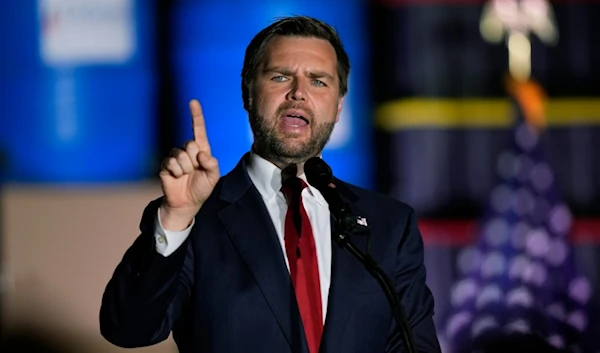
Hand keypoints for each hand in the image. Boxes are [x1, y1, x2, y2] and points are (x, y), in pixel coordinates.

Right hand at [158, 100, 219, 230]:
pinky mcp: (166, 165)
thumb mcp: (213, 177)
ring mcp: (175, 157)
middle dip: (194, 160)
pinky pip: (171, 163)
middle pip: (190, 144)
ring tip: (185, 176)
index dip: (196, 116)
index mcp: (201, 150)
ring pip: (180, 155)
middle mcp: (187, 151)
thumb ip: (212, 164)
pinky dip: (176, 172)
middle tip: (194, 171)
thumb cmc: (201, 188)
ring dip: (185, 168)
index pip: (198, 130)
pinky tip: (177, 178)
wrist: (187, 203)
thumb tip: (201, 153)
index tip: (193, 102)